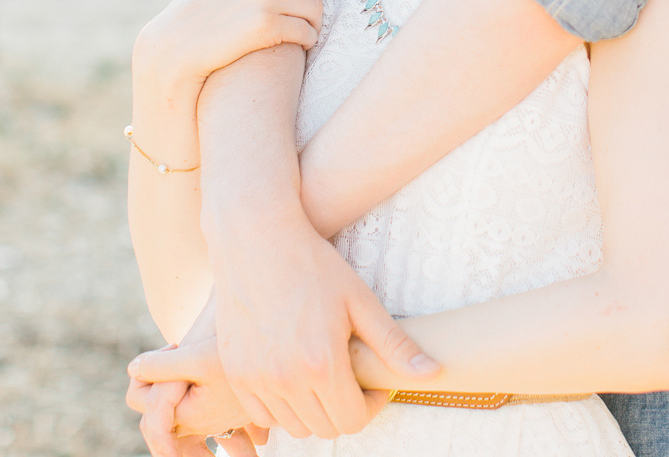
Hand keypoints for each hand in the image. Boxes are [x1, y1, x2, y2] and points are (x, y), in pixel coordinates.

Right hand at [135, 0, 323, 94]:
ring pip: (315, 9)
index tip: (298, 5)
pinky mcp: (265, 26)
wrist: (175, 43)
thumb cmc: (193, 6)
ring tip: (306, 34)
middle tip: (307, 24)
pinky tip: (300, 45)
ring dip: (315, 24)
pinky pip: (305, 31)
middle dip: (314, 8)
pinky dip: (308, 39)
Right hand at [207, 216, 436, 437]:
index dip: (371, 405)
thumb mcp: (360, 300)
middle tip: (350, 376)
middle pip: (326, 429)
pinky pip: (263, 415)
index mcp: (321, 364)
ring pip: (294, 427)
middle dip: (345, 408)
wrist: (256, 239)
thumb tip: (433, 374)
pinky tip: (294, 375)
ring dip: (313, 410)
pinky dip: (281, 406)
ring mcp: (255, 379)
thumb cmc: (313, 265)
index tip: (373, 381)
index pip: (353, 421)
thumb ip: (394, 345)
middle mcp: (286, 379)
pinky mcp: (235, 373)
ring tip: (322, 373)